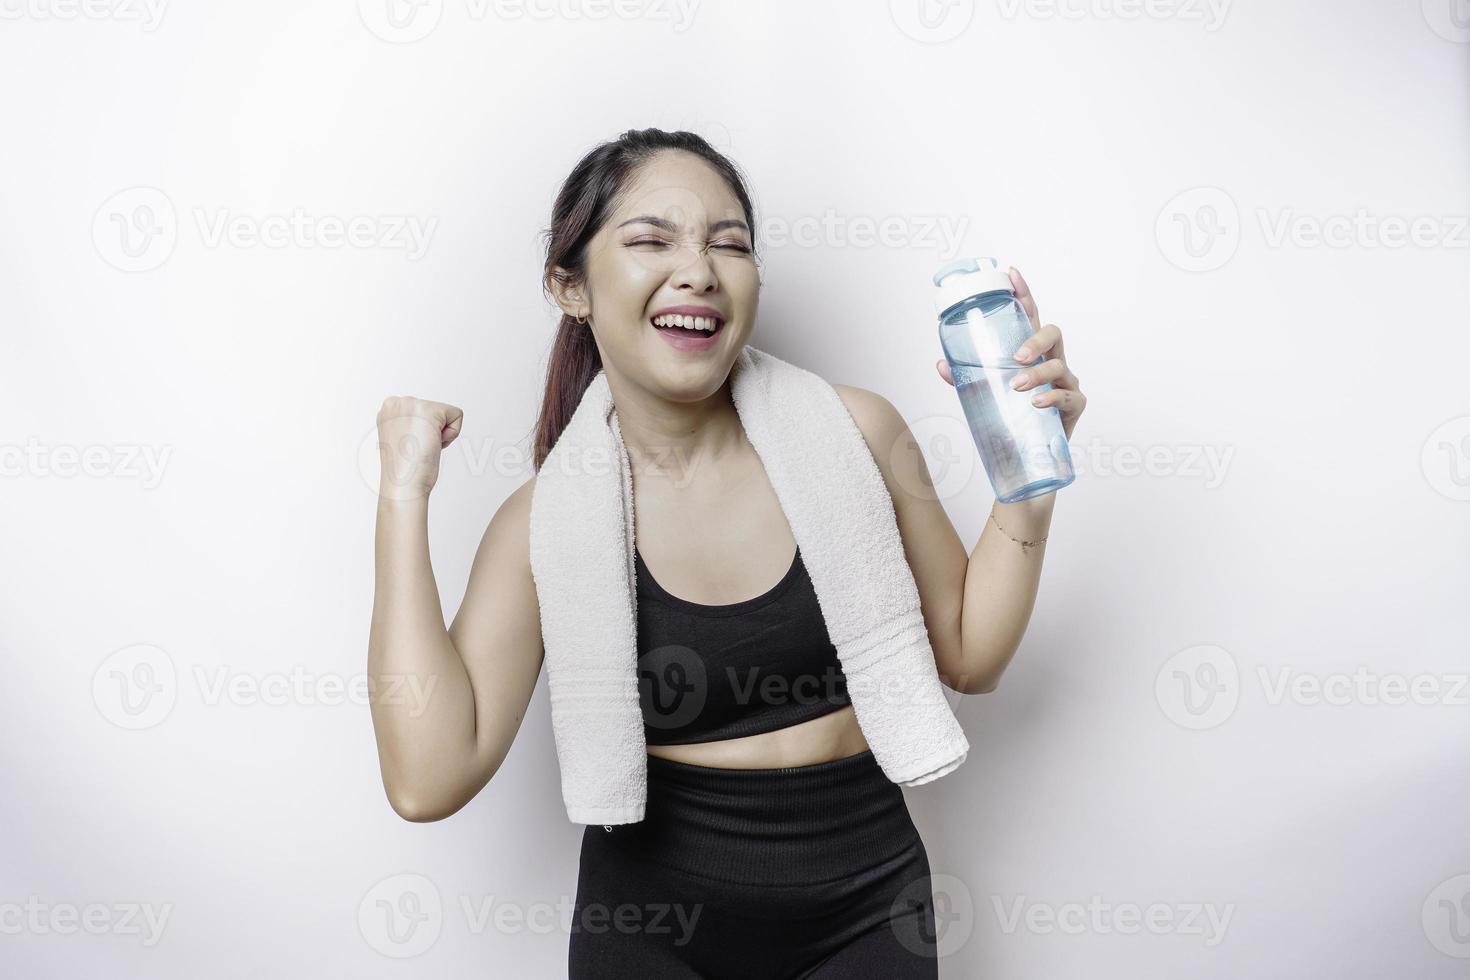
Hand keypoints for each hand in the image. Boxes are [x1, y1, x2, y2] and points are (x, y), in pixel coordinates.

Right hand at [375, 395, 463, 500]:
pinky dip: (452, 434)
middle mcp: (396, 402)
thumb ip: (409, 424)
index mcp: (388, 408)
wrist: (403, 485)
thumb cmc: (405, 469)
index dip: (423, 432)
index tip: (409, 446)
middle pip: (435, 410)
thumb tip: (420, 424)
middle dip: (432, 431)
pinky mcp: (429, 410)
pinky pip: (457, 415)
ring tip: (423, 447)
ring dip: (441, 434)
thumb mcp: (401, 438)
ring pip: (446, 413)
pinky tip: (433, 444)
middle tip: (417, 448)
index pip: (422, 411)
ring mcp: (411, 404)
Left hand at [934, 266, 1086, 439]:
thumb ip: (966, 378)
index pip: (1029, 318)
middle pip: (1053, 334)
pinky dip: (1051, 398)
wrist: (1027, 456)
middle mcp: (1052, 363)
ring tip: (1017, 386)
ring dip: (1037, 375)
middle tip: (1017, 357)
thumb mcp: (985, 395)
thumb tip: (941, 364)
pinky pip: (1068, 396)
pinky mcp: (1075, 405)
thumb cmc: (1011, 419)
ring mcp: (1066, 382)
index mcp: (1031, 355)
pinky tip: (1036, 403)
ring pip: (1059, 366)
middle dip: (1035, 340)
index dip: (1023, 294)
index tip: (1011, 273)